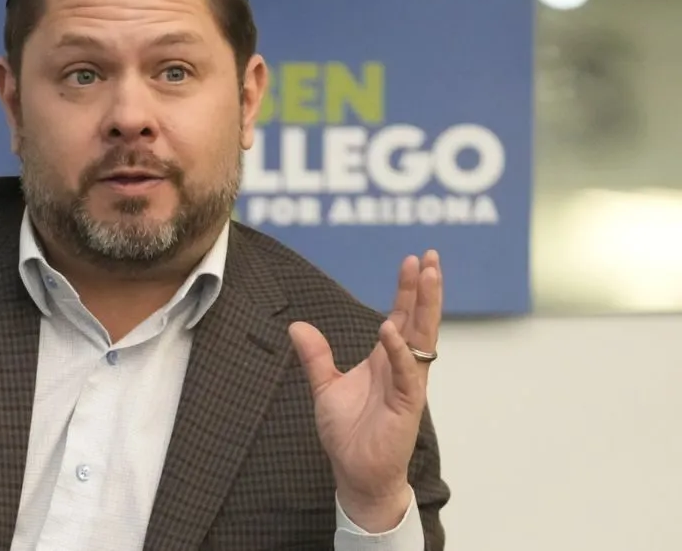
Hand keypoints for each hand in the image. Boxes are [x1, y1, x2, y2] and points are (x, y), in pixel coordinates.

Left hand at [288, 251, 442, 531]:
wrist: (355, 473)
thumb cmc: (348, 434)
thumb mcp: (325, 387)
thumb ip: (316, 357)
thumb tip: (297, 325)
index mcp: (385, 360)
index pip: (401, 317)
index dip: (407, 290)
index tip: (414, 261)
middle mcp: (401, 367)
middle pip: (418, 320)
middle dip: (425, 288)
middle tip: (431, 257)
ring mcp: (408, 384)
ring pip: (421, 339)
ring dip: (425, 307)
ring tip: (429, 276)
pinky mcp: (407, 404)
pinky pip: (406, 372)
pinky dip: (398, 350)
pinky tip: (391, 328)